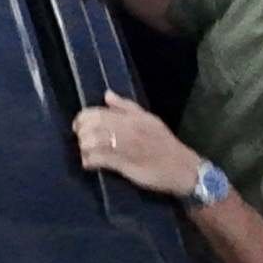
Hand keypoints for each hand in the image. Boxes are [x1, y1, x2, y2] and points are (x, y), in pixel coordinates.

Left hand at [72, 91, 203, 197]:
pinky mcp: (125, 165)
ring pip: (93, 142)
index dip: (83, 118)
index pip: (98, 113)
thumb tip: (107, 94)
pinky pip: (100, 160)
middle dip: (82, 133)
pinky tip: (89, 164)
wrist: (183, 168)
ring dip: (84, 148)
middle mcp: (127, 130)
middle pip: (93, 127)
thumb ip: (126, 107)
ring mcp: (125, 148)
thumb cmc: (165, 144)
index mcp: (132, 118)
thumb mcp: (149, 119)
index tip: (79, 125)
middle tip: (81, 140)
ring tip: (86, 152)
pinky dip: (90, 161)